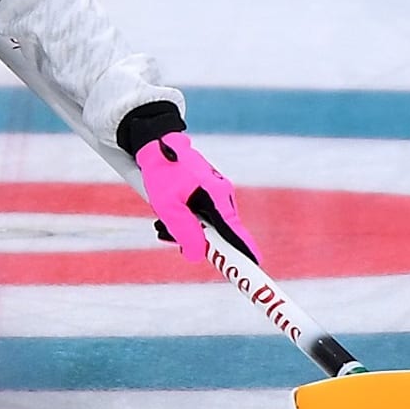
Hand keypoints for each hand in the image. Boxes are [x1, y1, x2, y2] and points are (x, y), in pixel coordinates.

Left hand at [136, 131, 258, 268]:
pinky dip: (185, 217)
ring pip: (206, 222)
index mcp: (217, 197)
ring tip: (160, 219)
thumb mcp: (168, 206)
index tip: (254, 265)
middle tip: (166, 233)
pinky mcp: (206, 189)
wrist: (155, 142)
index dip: (243, 251)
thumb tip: (198, 255)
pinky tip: (165, 210)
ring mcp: (214, 191)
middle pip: (218, 231)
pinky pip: (200, 212)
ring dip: (185, 227)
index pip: (234, 232)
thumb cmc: (162, 171)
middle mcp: (221, 194)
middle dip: (195, 238)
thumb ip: (184, 231)